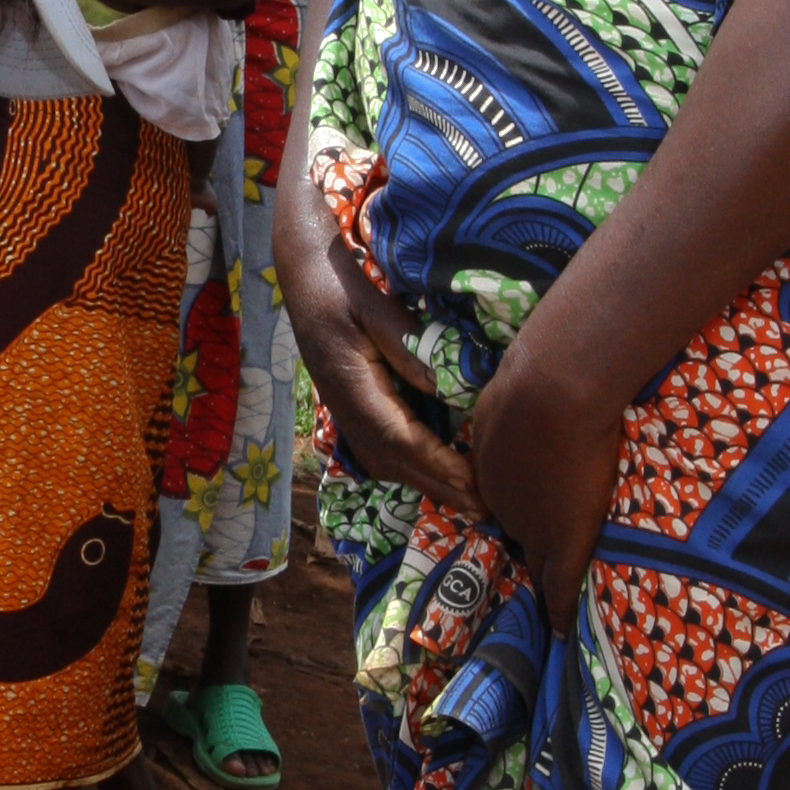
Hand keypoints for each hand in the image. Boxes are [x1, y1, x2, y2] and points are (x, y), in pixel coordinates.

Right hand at [274, 179, 477, 519]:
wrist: (302, 278)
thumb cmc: (339, 286)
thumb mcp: (377, 309)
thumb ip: (412, 351)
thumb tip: (450, 391)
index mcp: (352, 387)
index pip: (402, 439)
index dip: (440, 466)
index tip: (476, 483)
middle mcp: (346, 409)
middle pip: (397, 463)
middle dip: (442, 489)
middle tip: (486, 511)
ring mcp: (345, 412)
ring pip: (388, 463)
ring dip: (428, 485)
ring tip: (469, 502)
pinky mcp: (351, 408)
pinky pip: (383, 451)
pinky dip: (413, 469)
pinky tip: (437, 475)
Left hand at [466, 329, 624, 629]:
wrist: (552, 394)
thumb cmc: (529, 382)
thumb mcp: (503, 395)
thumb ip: (507, 408)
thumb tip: (518, 393)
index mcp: (488, 469)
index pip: (499, 501)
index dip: (510, 514)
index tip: (514, 524)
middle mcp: (504, 504)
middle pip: (513, 536)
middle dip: (521, 551)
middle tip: (529, 575)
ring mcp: (532, 525)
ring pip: (536, 563)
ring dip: (542, 583)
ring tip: (546, 610)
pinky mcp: (564, 539)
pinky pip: (561, 584)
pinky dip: (561, 610)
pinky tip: (564, 633)